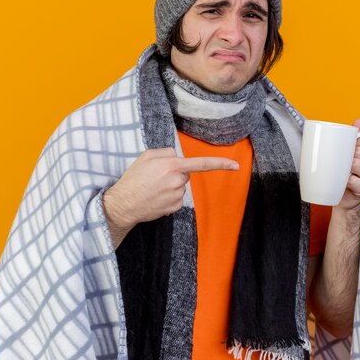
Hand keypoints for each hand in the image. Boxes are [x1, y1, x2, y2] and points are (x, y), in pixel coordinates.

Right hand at [103, 147, 238, 246]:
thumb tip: (178, 157)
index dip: (221, 164)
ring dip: (170, 186)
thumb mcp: (146, 156)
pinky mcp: (174, 207)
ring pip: (180, 186)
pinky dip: (168, 197)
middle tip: (155, 177)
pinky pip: (176, 198)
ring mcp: (177, 196)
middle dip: (174, 173)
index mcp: (172, 165)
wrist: (123, 204)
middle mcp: (177, 181)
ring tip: (152, 188)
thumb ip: (166, 152)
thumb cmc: (133, 178)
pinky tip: (155, 198)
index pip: (202, 164)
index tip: (235, 166)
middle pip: (185, 173)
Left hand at [337, 119, 359, 212]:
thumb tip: (359, 120)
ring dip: (344, 167)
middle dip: (347, 155)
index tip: (349, 148)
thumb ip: (356, 136)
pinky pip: (353, 180)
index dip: (356, 141)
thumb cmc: (347, 173)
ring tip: (342, 172)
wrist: (342, 198)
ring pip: (355, 164)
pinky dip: (344, 179)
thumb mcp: (353, 153)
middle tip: (341, 163)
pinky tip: (343, 181)